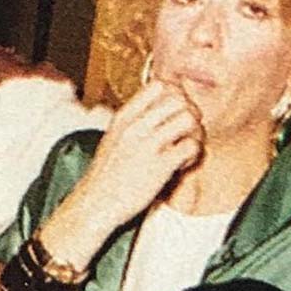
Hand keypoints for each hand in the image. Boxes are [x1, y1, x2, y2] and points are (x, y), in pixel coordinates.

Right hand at [38, 81, 202, 266]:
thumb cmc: (105, 176)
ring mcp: (147, 146)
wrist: (94, 205)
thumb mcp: (113, 139)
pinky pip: (191, 147)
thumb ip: (133, 123)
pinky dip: (194, 155)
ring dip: (196, 132)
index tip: (174, 113)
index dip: (175, 95)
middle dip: (190, 112)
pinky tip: (183, 164)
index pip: (158, 86)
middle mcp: (135, 126)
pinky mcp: (159, 167)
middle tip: (187, 130)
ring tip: (186, 146)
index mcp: (123, 117)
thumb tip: (158, 113)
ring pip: (189, 119)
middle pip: (178, 98)